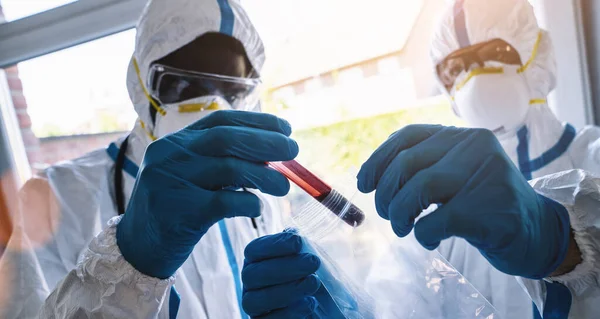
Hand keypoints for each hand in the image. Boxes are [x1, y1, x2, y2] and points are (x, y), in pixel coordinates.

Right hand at [116, 110, 297, 278]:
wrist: (137, 248)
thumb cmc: (175, 210)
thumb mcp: (192, 177)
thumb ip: (221, 162)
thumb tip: (272, 154)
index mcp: (175, 142)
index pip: (221, 120)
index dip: (257, 121)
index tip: (285, 129)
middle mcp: (170, 156)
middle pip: (226, 139)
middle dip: (266, 142)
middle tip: (293, 151)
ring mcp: (170, 182)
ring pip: (228, 168)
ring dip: (264, 175)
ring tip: (283, 187)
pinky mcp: (178, 212)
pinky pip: (224, 202)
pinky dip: (248, 203)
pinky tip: (257, 208)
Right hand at [242, 232, 320, 317]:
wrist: (322, 302)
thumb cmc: (310, 274)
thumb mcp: (306, 255)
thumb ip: (298, 243)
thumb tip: (292, 233)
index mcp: (256, 260)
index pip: (254, 250)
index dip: (274, 245)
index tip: (298, 242)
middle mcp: (250, 282)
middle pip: (253, 275)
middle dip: (285, 268)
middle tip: (313, 262)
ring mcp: (254, 305)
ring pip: (254, 301)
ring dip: (287, 291)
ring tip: (313, 283)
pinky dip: (289, 313)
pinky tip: (309, 303)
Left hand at [357, 125, 570, 278]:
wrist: (536, 231)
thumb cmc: (483, 203)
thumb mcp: (454, 174)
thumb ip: (422, 167)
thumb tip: (369, 176)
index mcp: (462, 136)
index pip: (407, 136)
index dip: (377, 160)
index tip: (364, 184)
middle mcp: (475, 146)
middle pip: (407, 163)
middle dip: (386, 193)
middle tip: (389, 215)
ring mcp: (487, 175)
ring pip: (420, 187)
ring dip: (400, 213)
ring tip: (403, 228)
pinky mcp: (493, 208)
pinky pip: (438, 220)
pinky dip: (423, 234)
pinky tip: (429, 239)